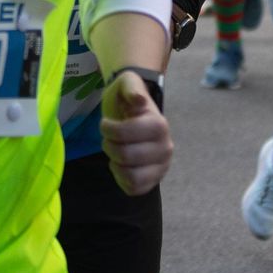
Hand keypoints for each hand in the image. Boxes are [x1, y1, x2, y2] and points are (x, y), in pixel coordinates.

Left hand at [100, 74, 171, 194]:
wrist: (133, 113)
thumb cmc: (127, 99)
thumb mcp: (126, 83)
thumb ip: (131, 87)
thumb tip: (138, 101)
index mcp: (159, 125)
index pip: (124, 134)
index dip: (107, 129)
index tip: (107, 122)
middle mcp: (166, 148)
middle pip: (124, 156)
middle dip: (109, 145)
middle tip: (111, 137)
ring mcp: (162, 166)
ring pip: (130, 176)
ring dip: (115, 164)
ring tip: (117, 151)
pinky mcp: (155, 180)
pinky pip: (133, 189)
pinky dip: (122, 178)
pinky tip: (122, 165)